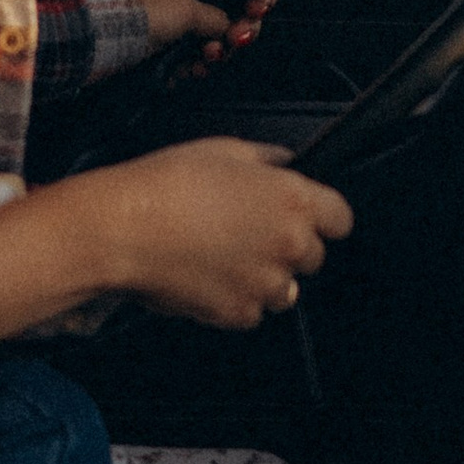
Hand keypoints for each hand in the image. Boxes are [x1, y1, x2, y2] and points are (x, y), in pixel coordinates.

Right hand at [94, 138, 348, 326]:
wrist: (122, 229)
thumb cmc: (165, 185)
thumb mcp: (224, 149)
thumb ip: (267, 159)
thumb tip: (286, 164)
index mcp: (293, 200)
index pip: (341, 218)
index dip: (322, 217)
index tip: (304, 217)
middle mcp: (289, 245)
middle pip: (313, 256)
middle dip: (286, 247)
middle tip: (246, 233)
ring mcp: (266, 284)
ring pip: (285, 289)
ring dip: (262, 277)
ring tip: (220, 256)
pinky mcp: (239, 314)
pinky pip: (250, 312)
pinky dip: (233, 300)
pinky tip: (204, 275)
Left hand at [134, 0, 256, 61]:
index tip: (256, 11)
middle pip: (239, 7)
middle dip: (243, 26)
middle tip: (235, 39)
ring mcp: (183, 10)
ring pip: (221, 34)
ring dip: (222, 48)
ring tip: (209, 55)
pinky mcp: (168, 36)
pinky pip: (196, 53)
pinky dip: (199, 64)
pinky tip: (193, 68)